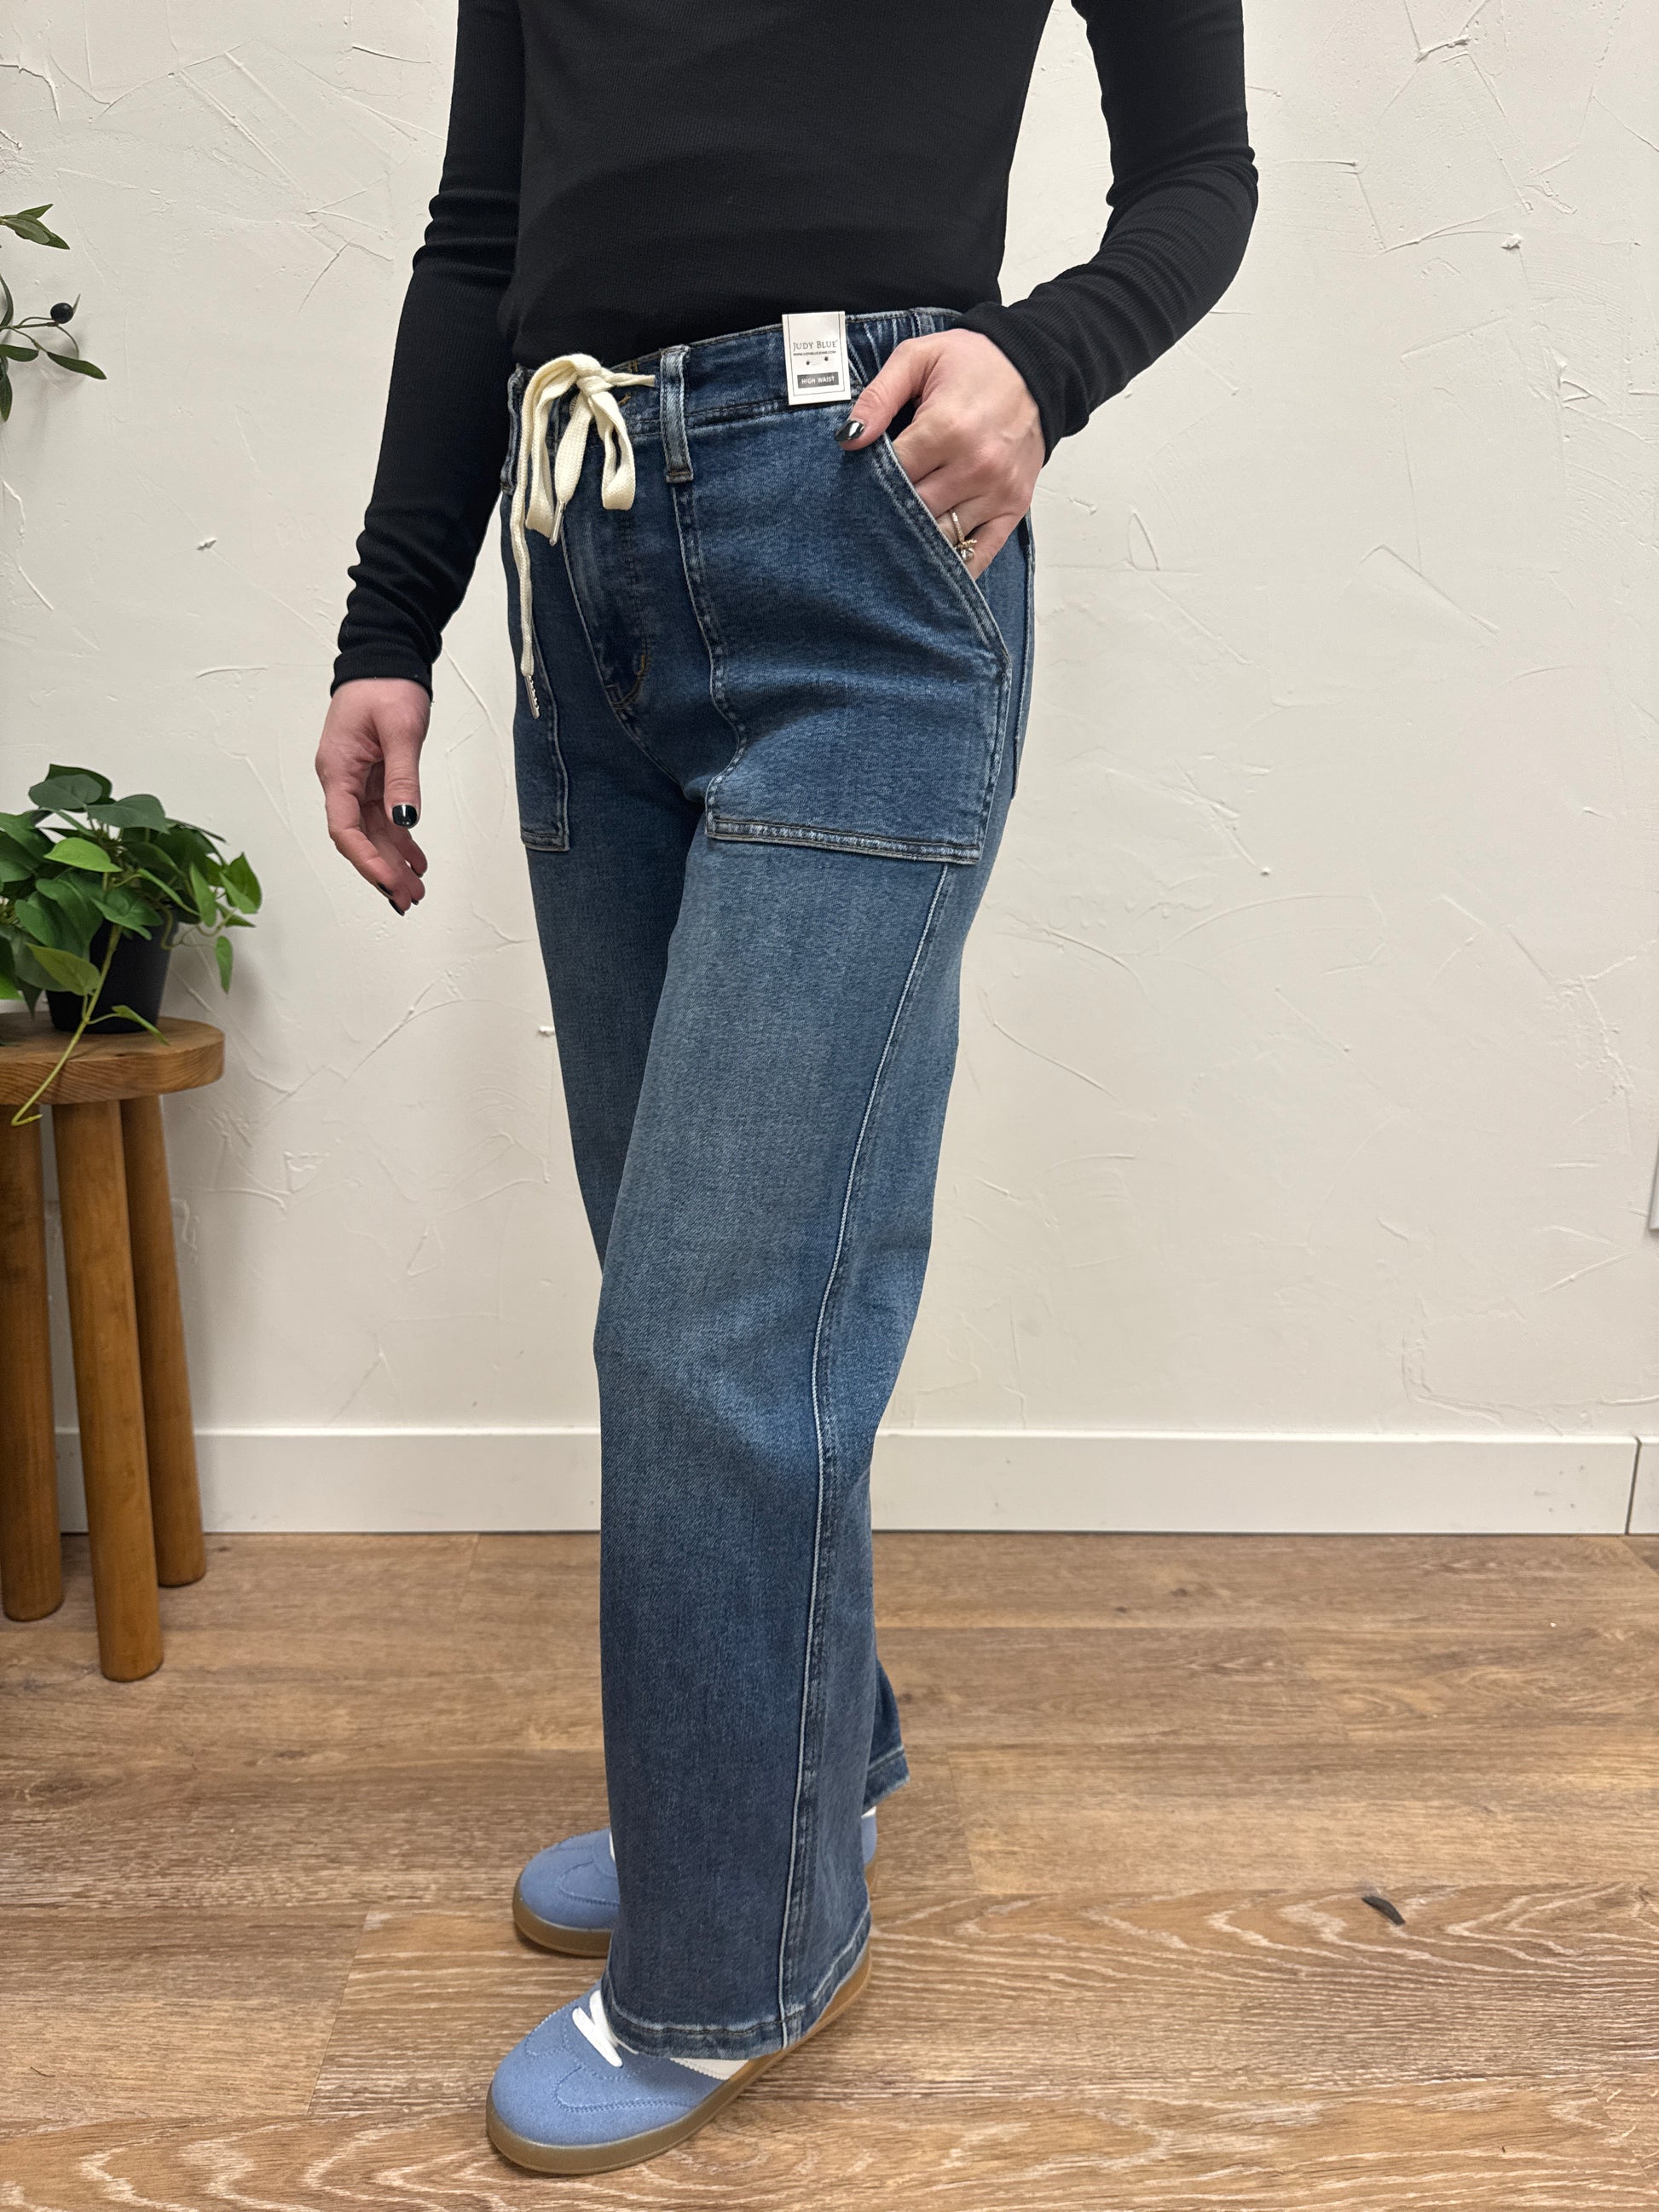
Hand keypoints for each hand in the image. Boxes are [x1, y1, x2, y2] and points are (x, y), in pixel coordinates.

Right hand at [315, 677, 429, 913]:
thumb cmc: (386, 686)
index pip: (344, 828)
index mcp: (338, 769)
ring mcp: (356, 780)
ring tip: (416, 890)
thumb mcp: (400, 731)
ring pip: (372, 832)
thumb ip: (402, 778)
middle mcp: (342, 780)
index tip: (389, 882)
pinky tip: (416, 861)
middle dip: (382, 870)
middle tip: (410, 898)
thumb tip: (405, 821)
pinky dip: (400, 840)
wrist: (385, 659)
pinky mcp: (372, 778)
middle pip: (358, 837)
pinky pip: (383, 817)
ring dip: (393, 861)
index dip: (365, 860)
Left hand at [835, 329, 1043, 578]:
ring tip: (896, 531)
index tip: (860, 482)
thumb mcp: (918, 358)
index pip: (893, 476)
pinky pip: (980, 553)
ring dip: (916, 539)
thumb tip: (850, 438)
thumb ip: (879, 396)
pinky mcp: (1014, 507)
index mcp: (947, 428)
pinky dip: (955, 564)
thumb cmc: (976, 363)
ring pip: (941, 537)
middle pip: (914, 511)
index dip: (870, 482)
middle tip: (871, 510)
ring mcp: (997, 491)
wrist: (1036, 368)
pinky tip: (931, 563)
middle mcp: (975, 466)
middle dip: (889, 512)